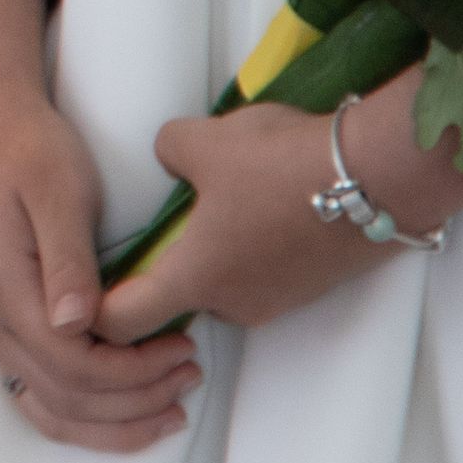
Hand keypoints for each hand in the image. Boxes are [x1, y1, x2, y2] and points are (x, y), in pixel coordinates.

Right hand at [0, 0, 199, 449]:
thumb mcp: (59, 190)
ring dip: (112, 419)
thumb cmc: (29, 149)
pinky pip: (39, 388)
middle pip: (63, 394)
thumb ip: (68, 260)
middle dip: (135, 400)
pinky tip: (123, 408)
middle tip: (189, 374)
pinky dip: (84, 412)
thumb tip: (79, 323)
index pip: (70, 362)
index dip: (132, 371)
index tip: (181, 349)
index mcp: (1, 284)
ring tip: (168, 405)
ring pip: (49, 404)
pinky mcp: (5, 319)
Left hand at [98, 68, 462, 341]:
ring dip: (209, 250)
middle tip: (149, 222)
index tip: (81, 286)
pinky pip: (260, 272)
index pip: (120, 323)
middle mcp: (234, 304)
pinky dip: (247, 246)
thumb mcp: (200, 139)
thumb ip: (167, 152)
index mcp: (194, 279)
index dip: (91, 311)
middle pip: (172, 300)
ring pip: (220, 282)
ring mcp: (277, 300)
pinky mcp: (310, 286)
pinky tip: (257, 201)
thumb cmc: (281, 163)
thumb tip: (170, 158)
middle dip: (159, 264)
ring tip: (213, 198)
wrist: (382, 176)